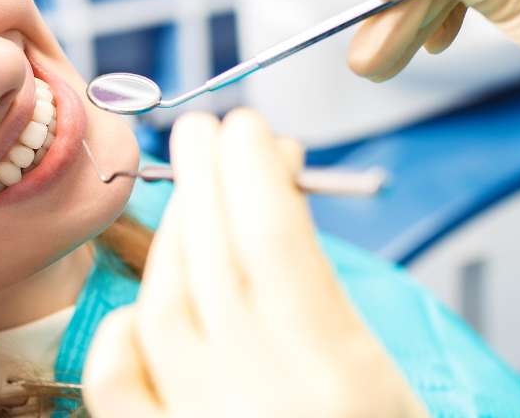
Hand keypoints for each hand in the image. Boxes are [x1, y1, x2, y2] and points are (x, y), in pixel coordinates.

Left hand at [82, 109, 425, 416]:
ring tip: (190, 195)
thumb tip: (282, 203)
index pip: (274, 243)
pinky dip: (120, 336)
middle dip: (209, 184)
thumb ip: (341, 306)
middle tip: (208, 131)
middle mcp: (260, 399)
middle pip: (214, 261)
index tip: (249, 129)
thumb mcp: (401, 384)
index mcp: (338, 379)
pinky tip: (138, 303)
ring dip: (175, 240)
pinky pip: (119, 388)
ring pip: (165, 309)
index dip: (254, 174)